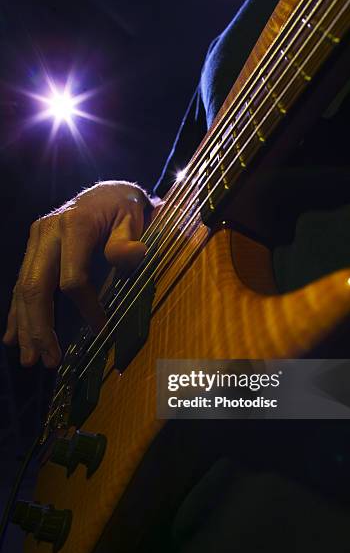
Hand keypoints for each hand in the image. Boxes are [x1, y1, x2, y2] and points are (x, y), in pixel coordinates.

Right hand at [3, 180, 155, 367]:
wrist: (106, 192)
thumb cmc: (124, 209)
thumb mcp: (133, 219)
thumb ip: (128, 240)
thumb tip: (135, 255)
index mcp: (74, 225)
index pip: (72, 279)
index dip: (86, 308)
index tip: (102, 330)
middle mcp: (47, 231)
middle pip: (36, 287)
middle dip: (40, 328)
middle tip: (47, 360)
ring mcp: (36, 239)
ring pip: (24, 289)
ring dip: (26, 327)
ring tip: (29, 359)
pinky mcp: (33, 247)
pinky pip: (22, 283)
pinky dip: (18, 312)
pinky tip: (12, 336)